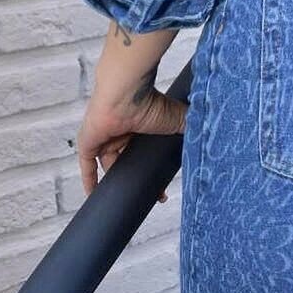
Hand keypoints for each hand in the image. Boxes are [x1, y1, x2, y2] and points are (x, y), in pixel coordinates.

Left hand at [76, 82, 188, 201]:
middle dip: (138, 178)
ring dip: (117, 181)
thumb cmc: (149, 101)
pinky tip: (95, 194)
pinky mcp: (89, 142)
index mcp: (139, 125)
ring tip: (129, 199)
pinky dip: (90, 180)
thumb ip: (187, 127)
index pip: (143, 153)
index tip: (163, 185)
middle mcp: (121, 131)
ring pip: (109, 164)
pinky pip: (87, 165)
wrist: (126, 93)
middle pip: (127, 162)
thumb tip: (205, 136)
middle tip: (152, 194)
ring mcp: (104, 137)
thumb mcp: (174, 119)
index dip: (152, 168)